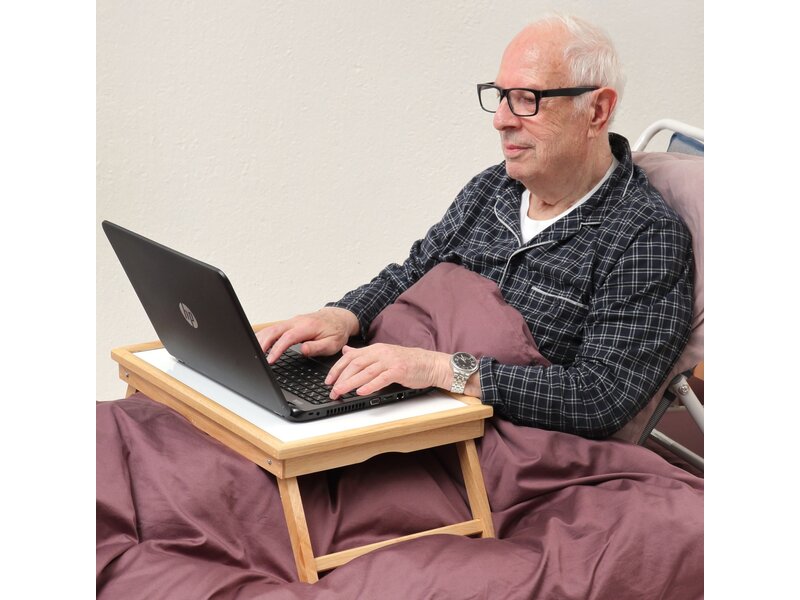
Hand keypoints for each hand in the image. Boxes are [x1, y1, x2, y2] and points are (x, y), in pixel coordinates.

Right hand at [256, 307, 359, 362]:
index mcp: (307, 327)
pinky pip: (274, 328)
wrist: (338, 318)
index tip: (270, 360)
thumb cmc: (336, 331)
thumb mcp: (332, 343)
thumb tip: (302, 350)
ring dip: (260, 339)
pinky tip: (258, 343)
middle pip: (275, 330)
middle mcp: (297, 321)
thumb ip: (317, 347)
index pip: (288, 337)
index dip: (277, 349)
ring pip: (272, 328)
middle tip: (255, 356)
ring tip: (252, 352)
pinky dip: (264, 335)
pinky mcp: (290, 323)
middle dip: (263, 343)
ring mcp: (292, 321)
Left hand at [325, 343, 452, 398]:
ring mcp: (390, 361)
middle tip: (332, 390)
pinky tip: (361, 392)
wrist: (430, 364)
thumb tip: (346, 351)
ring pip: (366, 372)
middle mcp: (381, 353)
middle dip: (341, 378)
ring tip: (340, 392)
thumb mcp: (383, 355)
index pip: (351, 357)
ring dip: (351, 383)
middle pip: (355, 364)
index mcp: (375, 349)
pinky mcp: (399, 371)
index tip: (328, 380)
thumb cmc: (408, 362)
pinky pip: (382, 378)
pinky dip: (370, 385)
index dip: (337, 369)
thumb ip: (364, 354)